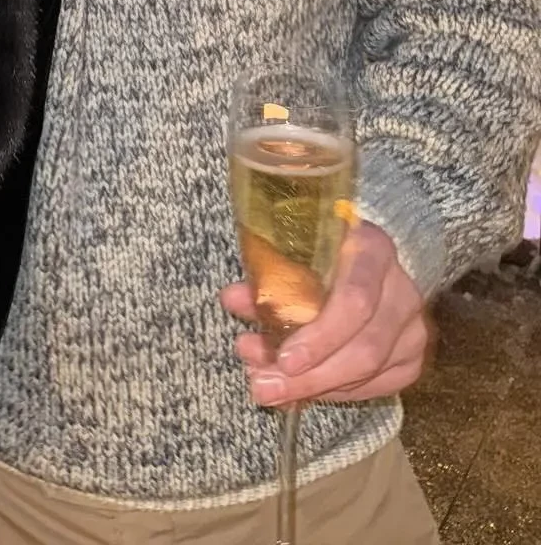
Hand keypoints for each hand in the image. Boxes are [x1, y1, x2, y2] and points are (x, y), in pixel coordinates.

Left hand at [221, 221, 432, 404]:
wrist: (364, 254)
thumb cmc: (321, 250)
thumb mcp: (295, 252)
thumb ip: (267, 278)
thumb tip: (232, 300)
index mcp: (373, 251)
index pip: (356, 301)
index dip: (321, 337)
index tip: (284, 360)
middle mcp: (403, 292)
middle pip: (365, 348)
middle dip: (311, 376)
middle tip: (264, 387)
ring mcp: (413, 328)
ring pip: (371, 373)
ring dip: (315, 387)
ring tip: (270, 391)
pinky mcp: (411, 357)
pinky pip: (376, 386)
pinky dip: (334, 393)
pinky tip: (298, 394)